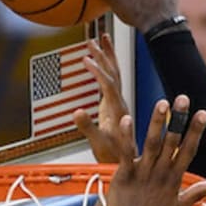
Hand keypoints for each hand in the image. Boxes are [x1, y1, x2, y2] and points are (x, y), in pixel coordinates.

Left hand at [76, 95, 205, 205]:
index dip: (196, 131)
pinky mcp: (123, 176)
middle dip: (178, 119)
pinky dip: (126, 137)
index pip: (188, 150)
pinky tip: (126, 119)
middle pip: (172, 142)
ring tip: (162, 103)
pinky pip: (125, 153)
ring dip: (156, 123)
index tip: (203, 112)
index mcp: (174, 179)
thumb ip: (198, 193)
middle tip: (183, 98)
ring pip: (151, 143)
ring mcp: (142, 174)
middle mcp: (160, 173)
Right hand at [80, 35, 129, 162]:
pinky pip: (111, 82)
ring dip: (107, 56)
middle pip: (113, 73)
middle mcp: (119, 103)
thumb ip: (88, 127)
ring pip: (114, 74)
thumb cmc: (115, 158)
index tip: (85, 58)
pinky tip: (100, 64)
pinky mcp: (114, 107)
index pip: (108, 83)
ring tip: (101, 39)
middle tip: (93, 39)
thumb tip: (76, 111)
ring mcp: (117, 104)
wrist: (129, 166)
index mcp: (117, 109)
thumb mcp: (98, 143)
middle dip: (103, 55)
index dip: (97, 70)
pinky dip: (105, 69)